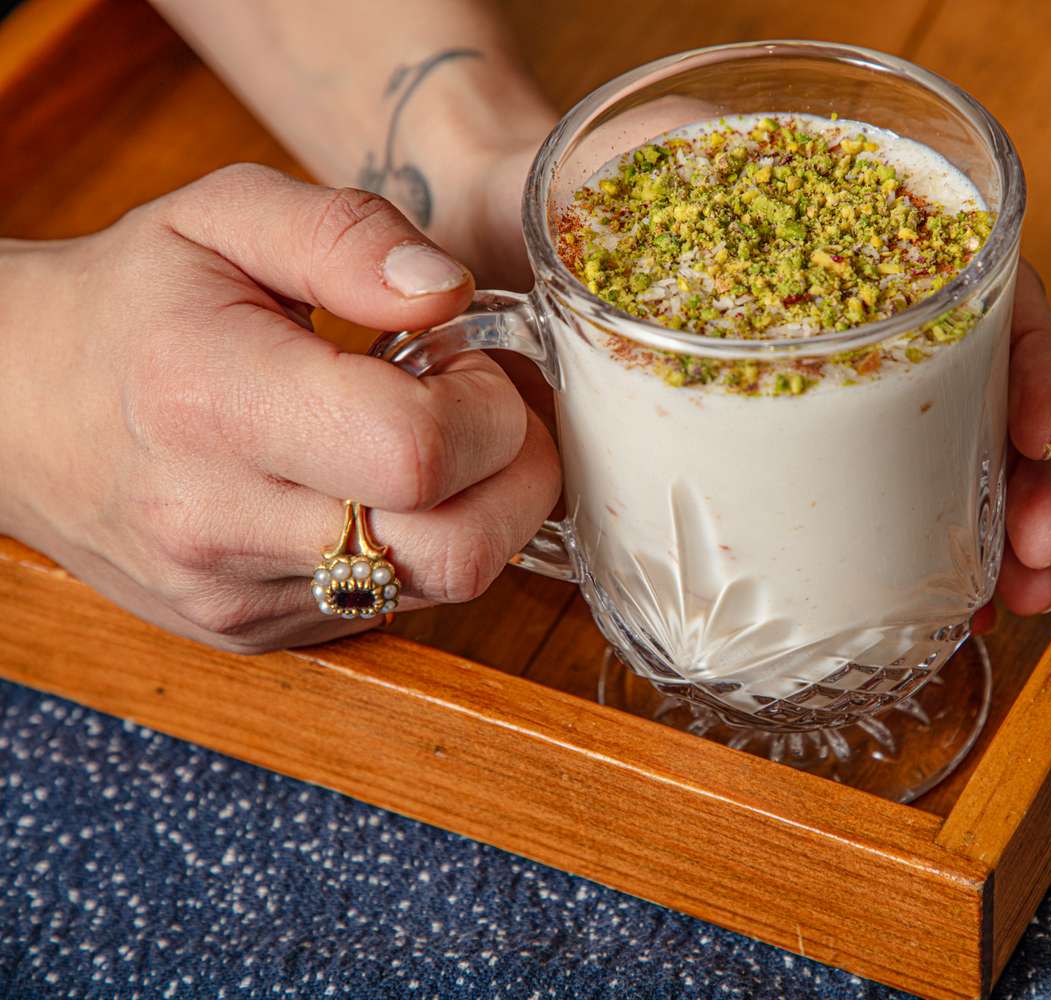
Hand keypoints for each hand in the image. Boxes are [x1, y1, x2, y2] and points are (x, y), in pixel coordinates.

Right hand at [0, 164, 559, 652]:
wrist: (8, 409)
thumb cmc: (126, 305)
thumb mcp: (222, 217)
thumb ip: (346, 236)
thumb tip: (449, 295)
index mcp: (214, 402)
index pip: (420, 451)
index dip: (488, 407)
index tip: (466, 364)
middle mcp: (220, 523)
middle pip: (458, 549)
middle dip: (512, 473)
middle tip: (474, 408)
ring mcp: (236, 597)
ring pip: (440, 588)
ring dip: (475, 512)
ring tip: (423, 442)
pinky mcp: (252, 635)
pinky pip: (395, 607)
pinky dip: (421, 546)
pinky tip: (374, 489)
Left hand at [437, 132, 1050, 621]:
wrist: (510, 223)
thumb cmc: (577, 186)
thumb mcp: (626, 177)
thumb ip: (647, 207)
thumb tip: (560, 283)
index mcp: (855, 229)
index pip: (987, 276)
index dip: (1029, 353)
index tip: (1035, 429)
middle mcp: (863, 304)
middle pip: (988, 383)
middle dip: (1034, 477)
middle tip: (1037, 557)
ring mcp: (831, 375)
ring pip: (952, 446)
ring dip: (1002, 525)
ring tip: (1014, 596)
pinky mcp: (789, 436)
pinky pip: (882, 489)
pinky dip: (932, 545)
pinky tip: (953, 598)